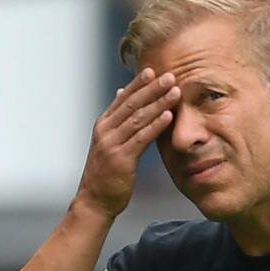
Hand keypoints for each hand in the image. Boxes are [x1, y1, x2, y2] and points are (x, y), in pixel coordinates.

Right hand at [75, 68, 180, 218]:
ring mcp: (112, 144)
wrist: (95, 200)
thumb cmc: (105, 172)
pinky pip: (141, 138)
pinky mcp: (121, 159)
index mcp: (104, 125)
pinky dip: (155, 125)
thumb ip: (117, 119)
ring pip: (138, 118)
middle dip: (152, 88)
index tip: (154, 70)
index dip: (138, 84)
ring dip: (158, 103)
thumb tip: (120, 92)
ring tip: (175, 92)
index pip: (122, 98)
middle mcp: (105, 131)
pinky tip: (168, 116)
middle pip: (131, 104)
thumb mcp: (108, 141)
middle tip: (170, 75)